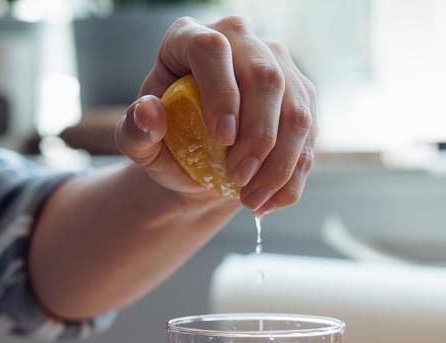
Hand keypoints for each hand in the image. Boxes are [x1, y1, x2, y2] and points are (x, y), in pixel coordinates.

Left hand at [115, 16, 316, 215]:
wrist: (200, 161)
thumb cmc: (167, 142)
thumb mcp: (141, 143)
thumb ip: (135, 130)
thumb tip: (148, 112)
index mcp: (192, 38)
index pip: (213, 50)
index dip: (221, 93)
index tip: (221, 139)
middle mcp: (242, 43)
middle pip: (265, 78)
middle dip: (257, 137)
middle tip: (238, 179)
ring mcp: (279, 67)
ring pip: (296, 112)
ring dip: (279, 164)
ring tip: (251, 200)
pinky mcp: (302, 98)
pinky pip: (309, 139)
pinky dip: (291, 177)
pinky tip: (267, 202)